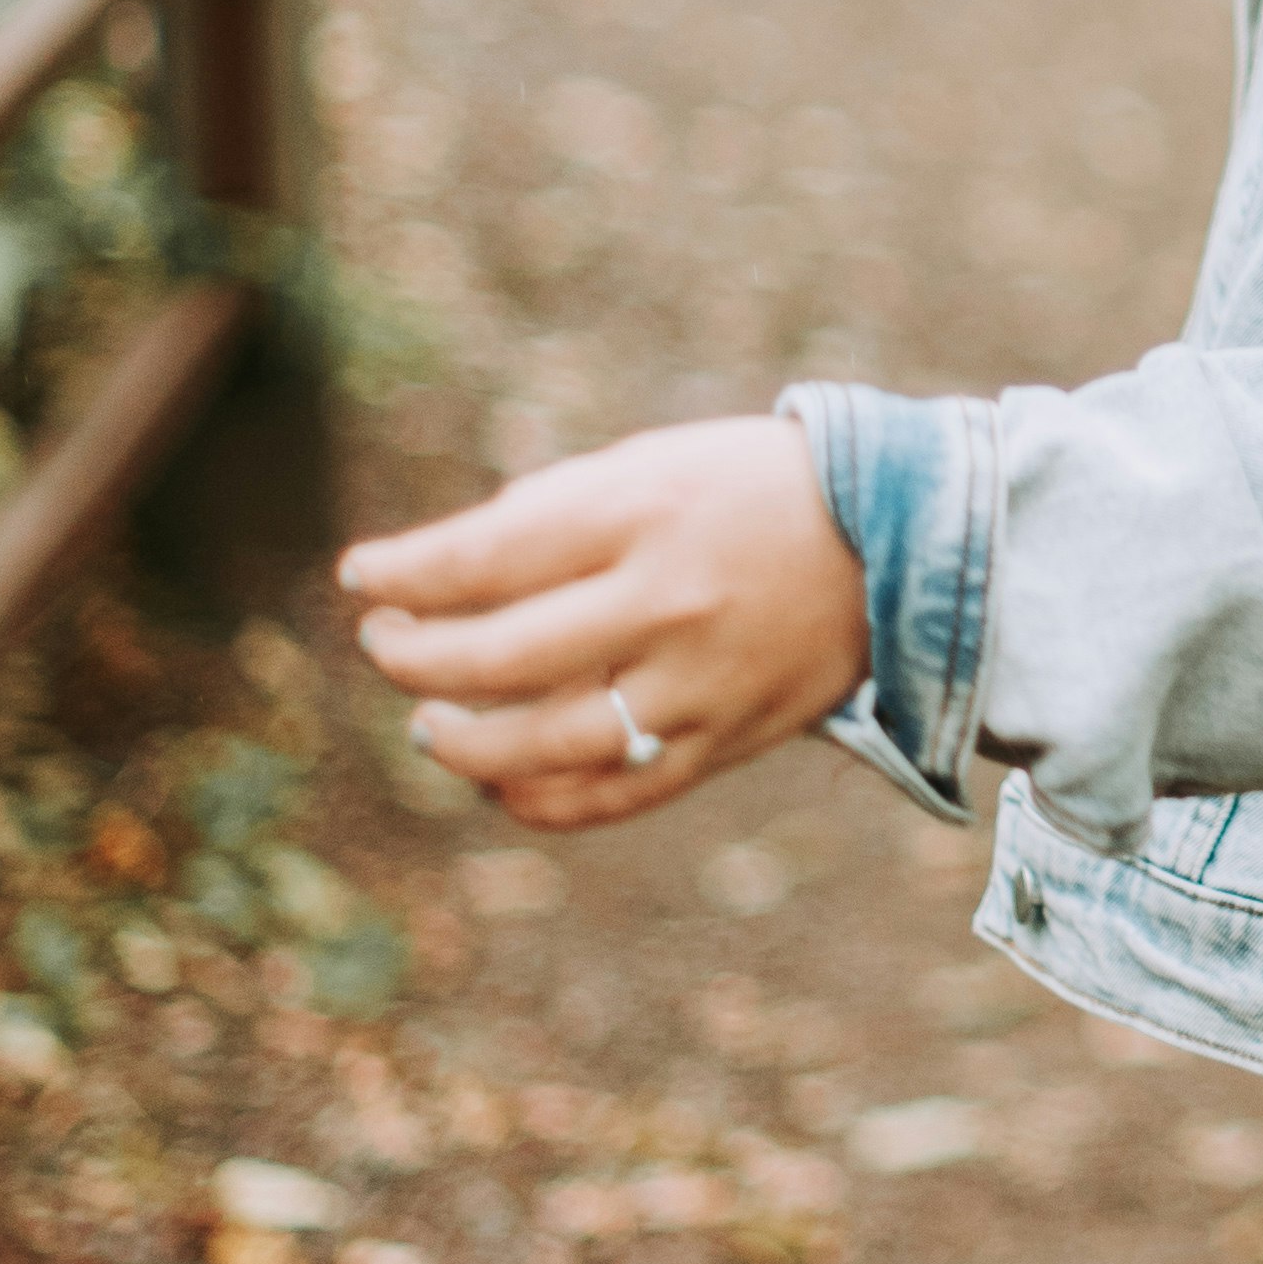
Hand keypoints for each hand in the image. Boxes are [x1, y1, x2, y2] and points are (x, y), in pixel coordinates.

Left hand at [338, 417, 873, 829]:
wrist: (900, 543)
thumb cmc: (752, 490)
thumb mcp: (653, 463)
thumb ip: (551, 512)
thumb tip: (441, 571)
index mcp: (641, 513)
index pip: (481, 558)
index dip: (402, 573)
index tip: (362, 577)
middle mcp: (666, 602)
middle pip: (494, 658)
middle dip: (411, 656)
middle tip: (387, 641)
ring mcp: (696, 683)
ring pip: (541, 745)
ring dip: (459, 741)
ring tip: (429, 723)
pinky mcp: (723, 742)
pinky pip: (609, 796)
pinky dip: (535, 800)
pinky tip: (499, 779)